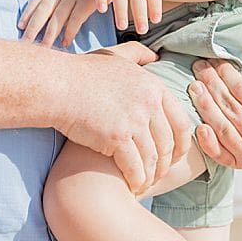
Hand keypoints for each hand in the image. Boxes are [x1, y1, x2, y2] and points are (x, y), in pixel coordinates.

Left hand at [18, 0, 98, 46]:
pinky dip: (69, 32)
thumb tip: (41, 7)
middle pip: (42, 11)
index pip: (36, 0)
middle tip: (25, 43)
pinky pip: (75, 20)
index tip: (20, 26)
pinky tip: (65, 43)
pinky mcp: (87, 1)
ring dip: (48, 35)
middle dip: (32, 28)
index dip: (27, 13)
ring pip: (56, 18)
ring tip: (43, 49)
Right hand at [52, 42, 191, 193]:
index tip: (176, 156)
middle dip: (165, 164)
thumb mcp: (116, 55)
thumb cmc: (84, 73)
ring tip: (145, 183)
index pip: (181, 121)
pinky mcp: (117, 138)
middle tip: (159, 175)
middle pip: (168, 143)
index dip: (182, 144)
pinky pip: (135, 167)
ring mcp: (134, 120)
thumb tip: (155, 55)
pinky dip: (137, 180)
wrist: (59, 86)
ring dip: (151, 176)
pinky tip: (133, 186)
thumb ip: (138, 55)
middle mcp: (149, 103)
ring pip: (153, 158)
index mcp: (153, 86)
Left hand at [188, 61, 241, 168]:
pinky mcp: (240, 164)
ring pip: (221, 128)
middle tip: (199, 67)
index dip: (227, 74)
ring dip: (204, 105)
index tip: (217, 61)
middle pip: (229, 107)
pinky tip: (198, 127)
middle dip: (211, 84)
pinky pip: (219, 155)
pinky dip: (207, 142)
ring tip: (194, 87)